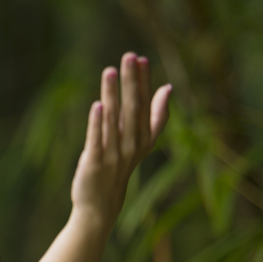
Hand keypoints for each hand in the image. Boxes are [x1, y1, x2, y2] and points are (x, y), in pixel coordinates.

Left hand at [71, 52, 172, 229]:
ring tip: (110, 71)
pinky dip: (97, 123)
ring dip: (113, 95)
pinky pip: (97, 140)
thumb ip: (154, 116)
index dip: (145, 82)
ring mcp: (114, 155)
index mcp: (143, 138)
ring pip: (114, 120)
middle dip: (131, 82)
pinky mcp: (95, 163)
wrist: (100, 205)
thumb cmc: (119, 167)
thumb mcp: (140, 143)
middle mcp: (132, 145)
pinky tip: (97, 105)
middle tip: (128, 56)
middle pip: (133, 108)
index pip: (146, 105)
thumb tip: (168, 88)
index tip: (142, 59)